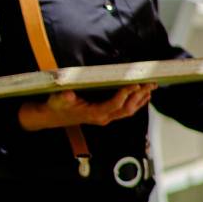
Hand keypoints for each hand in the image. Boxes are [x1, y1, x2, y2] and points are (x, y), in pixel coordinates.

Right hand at [18, 83, 155, 130]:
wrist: (52, 116)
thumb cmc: (56, 106)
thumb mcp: (57, 99)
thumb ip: (63, 97)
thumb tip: (68, 95)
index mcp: (93, 113)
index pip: (114, 105)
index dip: (125, 95)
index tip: (134, 84)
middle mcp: (103, 117)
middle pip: (127, 109)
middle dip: (139, 96)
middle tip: (150, 84)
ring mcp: (106, 117)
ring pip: (129, 111)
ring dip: (141, 100)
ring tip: (151, 88)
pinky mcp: (106, 114)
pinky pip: (125, 110)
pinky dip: (136, 103)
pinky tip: (142, 95)